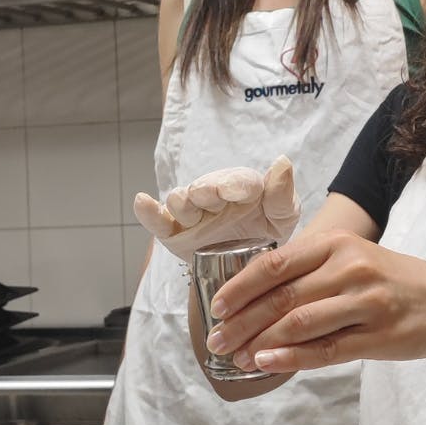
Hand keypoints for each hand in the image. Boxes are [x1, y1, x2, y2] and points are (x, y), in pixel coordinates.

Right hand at [133, 155, 299, 263]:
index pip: (238, 181)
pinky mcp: (174, 232)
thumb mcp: (284, 216)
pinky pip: (157, 221)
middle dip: (205, 191)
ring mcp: (192, 214)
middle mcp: (214, 196)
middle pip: (203, 188)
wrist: (248, 261)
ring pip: (180, 201)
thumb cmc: (268, 230)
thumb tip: (282, 163)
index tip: (235, 191)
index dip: (235, 184)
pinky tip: (142, 202)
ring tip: (189, 211)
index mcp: (242, 189)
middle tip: (209, 197)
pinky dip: (148, 211)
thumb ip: (282, 194)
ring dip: (183, 203)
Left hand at [205, 230, 425, 372]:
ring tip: (237, 357)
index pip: (275, 264)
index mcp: (337, 244)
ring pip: (299, 323)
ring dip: (260, 343)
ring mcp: (367, 302)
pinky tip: (267, 363)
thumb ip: (308, 271)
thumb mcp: (352, 259)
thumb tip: (250, 298)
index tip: (216, 307)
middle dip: (241, 321)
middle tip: (217, 340)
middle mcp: (351, 268)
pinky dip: (292, 357)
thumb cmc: (390, 282)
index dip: (240, 287)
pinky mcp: (379, 336)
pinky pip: (326, 349)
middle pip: (281, 297)